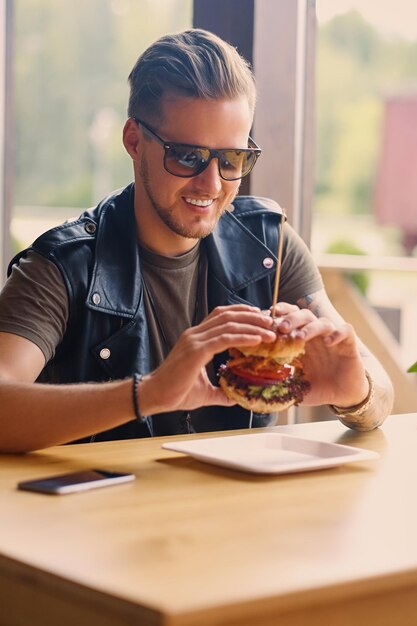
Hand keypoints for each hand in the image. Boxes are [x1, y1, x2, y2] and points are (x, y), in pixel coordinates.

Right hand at [139, 305, 276, 413]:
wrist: (155, 396)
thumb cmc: (175, 392)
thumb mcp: (205, 391)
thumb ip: (221, 392)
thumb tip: (236, 398)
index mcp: (196, 338)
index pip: (221, 316)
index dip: (242, 313)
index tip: (260, 318)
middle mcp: (195, 334)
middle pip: (228, 315)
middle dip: (252, 316)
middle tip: (271, 322)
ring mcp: (195, 340)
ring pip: (228, 324)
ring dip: (252, 325)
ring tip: (270, 331)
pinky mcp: (196, 351)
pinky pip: (224, 339)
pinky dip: (243, 337)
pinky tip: (257, 340)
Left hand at [270, 303, 368, 407]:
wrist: (343, 396)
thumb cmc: (318, 388)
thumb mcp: (295, 386)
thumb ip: (279, 384)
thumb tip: (258, 389)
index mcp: (301, 342)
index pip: (290, 319)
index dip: (279, 316)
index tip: (267, 319)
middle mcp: (316, 336)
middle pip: (304, 316)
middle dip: (291, 319)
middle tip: (281, 328)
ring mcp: (333, 338)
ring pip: (323, 322)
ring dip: (310, 327)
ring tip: (299, 337)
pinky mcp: (349, 344)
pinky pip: (346, 330)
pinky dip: (337, 333)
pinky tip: (329, 342)